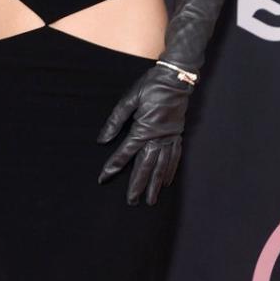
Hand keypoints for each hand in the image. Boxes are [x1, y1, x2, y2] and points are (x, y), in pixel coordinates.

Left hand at [95, 64, 192, 205]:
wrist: (176, 78)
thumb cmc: (151, 86)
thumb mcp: (129, 99)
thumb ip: (115, 121)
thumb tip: (102, 139)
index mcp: (143, 129)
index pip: (125, 153)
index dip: (113, 166)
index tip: (104, 178)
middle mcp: (158, 138)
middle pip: (146, 167)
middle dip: (138, 185)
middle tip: (132, 202)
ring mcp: (170, 138)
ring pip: (162, 167)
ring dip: (155, 184)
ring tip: (150, 200)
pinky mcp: (177, 135)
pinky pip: (174, 157)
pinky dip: (170, 171)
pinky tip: (167, 182)